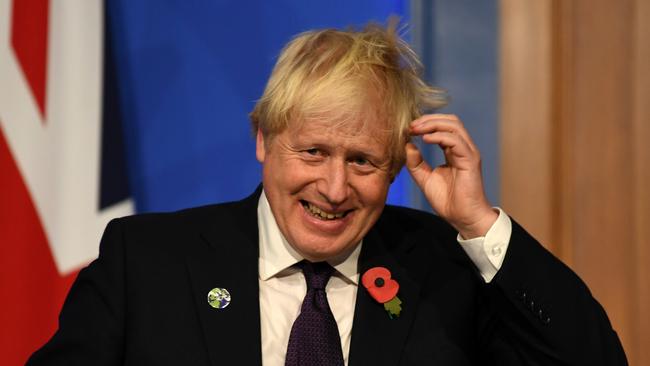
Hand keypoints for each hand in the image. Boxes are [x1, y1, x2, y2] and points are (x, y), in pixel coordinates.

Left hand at [405, 114, 496, 238]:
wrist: (462, 218)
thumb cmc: (448, 200)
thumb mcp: (424, 179)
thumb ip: (416, 163)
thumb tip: (407, 145)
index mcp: (453, 151)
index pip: (443, 127)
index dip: (425, 123)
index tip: (408, 128)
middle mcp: (463, 148)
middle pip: (450, 121)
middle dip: (429, 119)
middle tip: (411, 125)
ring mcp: (468, 153)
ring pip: (454, 126)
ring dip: (433, 124)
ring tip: (416, 129)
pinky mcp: (471, 160)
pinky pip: (456, 141)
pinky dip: (439, 136)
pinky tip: (425, 140)